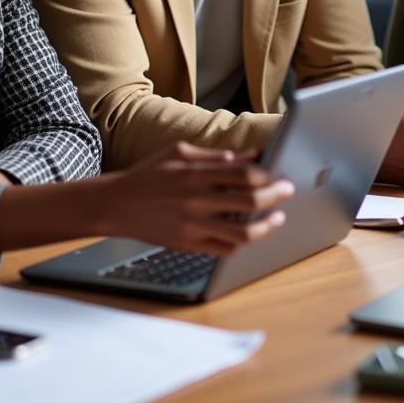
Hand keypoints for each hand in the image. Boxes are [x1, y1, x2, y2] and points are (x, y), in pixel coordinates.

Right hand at [96, 142, 294, 255]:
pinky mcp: (188, 245)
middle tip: (287, 191)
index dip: (266, 175)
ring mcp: (192, 226)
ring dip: (266, 226)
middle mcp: (196, 201)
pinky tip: (251, 232)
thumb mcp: (179, 152)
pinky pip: (223, 250)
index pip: (242, 175)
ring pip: (241, 232)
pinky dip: (242, 242)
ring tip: (277, 218)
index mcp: (194, 174)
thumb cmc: (148, 173)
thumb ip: (216, 156)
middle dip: (275, 196)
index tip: (277, 173)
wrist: (115, 204)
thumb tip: (250, 155)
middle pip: (248, 201)